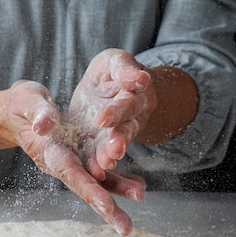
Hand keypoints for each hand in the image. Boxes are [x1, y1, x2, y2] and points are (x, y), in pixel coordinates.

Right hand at [4, 80, 143, 235]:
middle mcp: (61, 163)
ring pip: (97, 182)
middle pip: (86, 188)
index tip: (106, 205)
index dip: (88, 189)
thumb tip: (45, 125)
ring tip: (141, 200)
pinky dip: (119, 181)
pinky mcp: (80, 157)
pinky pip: (101, 172)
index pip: (70, 173)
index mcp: (48, 152)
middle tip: (125, 228)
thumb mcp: (26, 101)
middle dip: (106, 208)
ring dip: (118, 194)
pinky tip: (137, 187)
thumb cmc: (20, 105)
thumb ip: (37, 112)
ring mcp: (72, 162)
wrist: (18, 112)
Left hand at [67, 49, 156, 180]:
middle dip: (119, 141)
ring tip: (104, 166)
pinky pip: (104, 156)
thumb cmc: (113, 72)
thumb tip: (141, 80)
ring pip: (117, 146)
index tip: (101, 120)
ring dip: (111, 156)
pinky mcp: (105, 144)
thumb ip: (125, 69)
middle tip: (112, 151)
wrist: (109, 88)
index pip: (125, 103)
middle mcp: (131, 118)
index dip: (115, 112)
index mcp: (133, 95)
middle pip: (126, 129)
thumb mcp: (115, 62)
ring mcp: (120, 134)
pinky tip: (94, 174)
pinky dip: (100, 166)